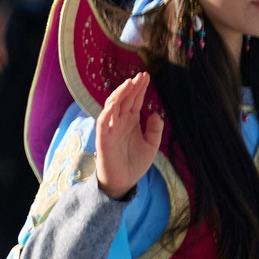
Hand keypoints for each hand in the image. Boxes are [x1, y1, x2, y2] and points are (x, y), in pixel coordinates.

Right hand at [93, 72, 160, 198]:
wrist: (124, 182)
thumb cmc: (135, 163)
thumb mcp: (152, 145)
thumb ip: (155, 129)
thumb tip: (155, 113)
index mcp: (131, 122)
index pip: (134, 101)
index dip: (139, 89)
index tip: (146, 76)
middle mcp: (119, 123)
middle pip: (124, 100)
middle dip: (131, 88)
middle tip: (140, 75)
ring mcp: (110, 130)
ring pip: (112, 107)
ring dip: (119, 95)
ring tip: (128, 84)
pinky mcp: (103, 139)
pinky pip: (103, 123)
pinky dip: (107, 112)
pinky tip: (115, 103)